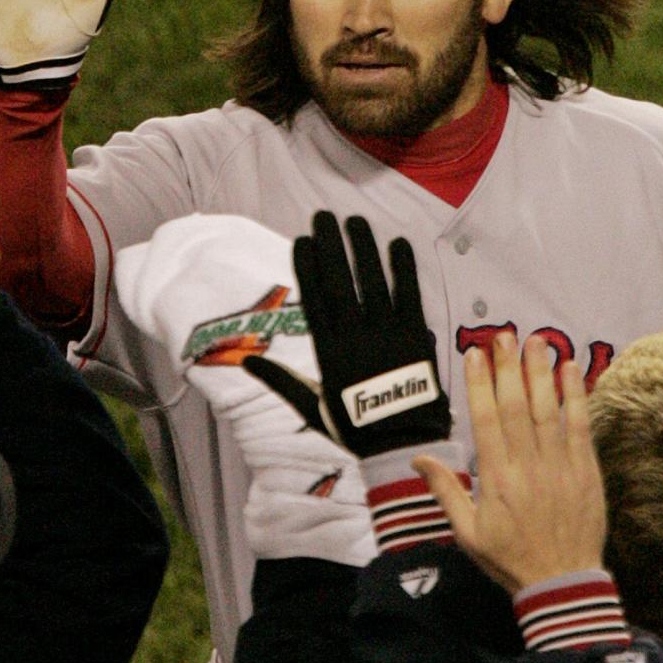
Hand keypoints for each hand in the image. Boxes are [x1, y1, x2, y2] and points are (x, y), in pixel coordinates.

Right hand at [243, 211, 448, 458]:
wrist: (402, 446)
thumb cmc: (355, 430)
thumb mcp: (312, 408)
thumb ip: (280, 380)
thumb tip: (246, 361)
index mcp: (329, 354)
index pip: (314, 300)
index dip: (307, 267)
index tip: (301, 240)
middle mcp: (355, 339)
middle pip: (340, 283)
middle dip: (331, 246)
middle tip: (323, 216)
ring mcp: (387, 336)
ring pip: (373, 283)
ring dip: (363, 249)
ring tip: (355, 221)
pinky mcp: (416, 338)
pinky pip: (409, 296)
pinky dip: (404, 269)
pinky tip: (398, 243)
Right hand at [414, 333, 605, 594]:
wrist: (563, 583)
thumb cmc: (510, 558)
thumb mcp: (467, 533)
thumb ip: (446, 490)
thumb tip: (418, 459)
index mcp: (496, 479)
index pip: (485, 420)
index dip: (479, 384)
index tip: (474, 354)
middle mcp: (527, 466)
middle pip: (516, 406)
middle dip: (508, 367)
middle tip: (503, 335)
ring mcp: (559, 466)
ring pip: (547, 410)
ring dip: (540, 372)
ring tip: (535, 341)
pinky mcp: (585, 470)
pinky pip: (579, 425)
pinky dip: (575, 396)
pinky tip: (571, 370)